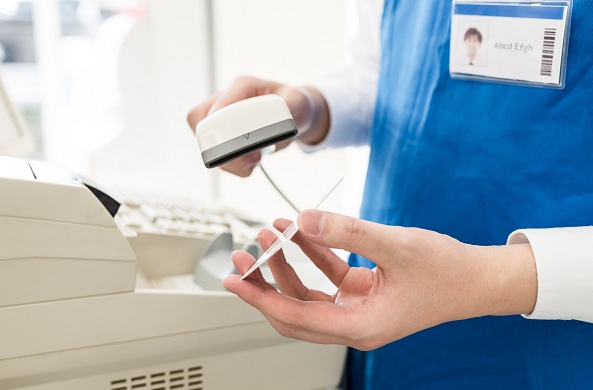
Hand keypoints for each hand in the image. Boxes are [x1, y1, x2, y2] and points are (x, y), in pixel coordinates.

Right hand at [187, 76, 328, 176]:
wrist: (293, 117)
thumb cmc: (294, 105)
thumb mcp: (298, 101)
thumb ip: (291, 105)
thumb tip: (279, 117)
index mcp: (243, 86)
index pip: (220, 104)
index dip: (224, 126)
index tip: (243, 142)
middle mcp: (226, 101)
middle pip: (200, 123)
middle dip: (220, 146)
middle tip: (249, 154)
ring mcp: (221, 121)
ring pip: (206, 145)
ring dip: (230, 160)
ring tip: (256, 161)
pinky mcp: (223, 139)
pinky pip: (218, 158)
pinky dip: (234, 167)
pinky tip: (252, 164)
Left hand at [223, 210, 536, 350]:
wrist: (478, 279)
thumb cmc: (447, 271)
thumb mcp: (395, 246)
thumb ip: (347, 232)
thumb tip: (304, 220)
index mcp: (360, 326)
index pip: (294, 317)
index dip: (259, 297)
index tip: (233, 279)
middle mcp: (354, 324)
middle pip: (293, 309)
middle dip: (265, 282)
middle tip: (243, 254)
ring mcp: (358, 310)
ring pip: (307, 293)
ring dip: (287, 265)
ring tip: (271, 232)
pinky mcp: (363, 293)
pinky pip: (327, 277)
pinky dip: (311, 256)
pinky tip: (300, 231)